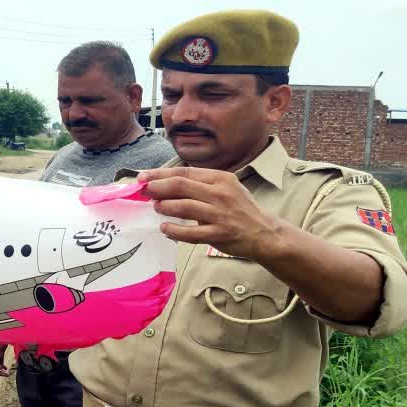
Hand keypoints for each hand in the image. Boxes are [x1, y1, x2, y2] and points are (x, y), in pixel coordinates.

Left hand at [138, 167, 281, 259]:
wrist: (263, 231)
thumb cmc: (238, 208)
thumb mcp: (224, 187)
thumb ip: (199, 184)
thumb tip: (165, 183)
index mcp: (219, 178)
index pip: (184, 172)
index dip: (160, 174)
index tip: (143, 177)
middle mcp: (220, 193)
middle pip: (181, 186)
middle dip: (158, 187)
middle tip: (145, 191)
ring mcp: (220, 214)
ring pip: (184, 207)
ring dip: (165, 206)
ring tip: (156, 207)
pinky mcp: (219, 234)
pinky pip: (191, 233)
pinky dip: (175, 230)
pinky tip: (165, 228)